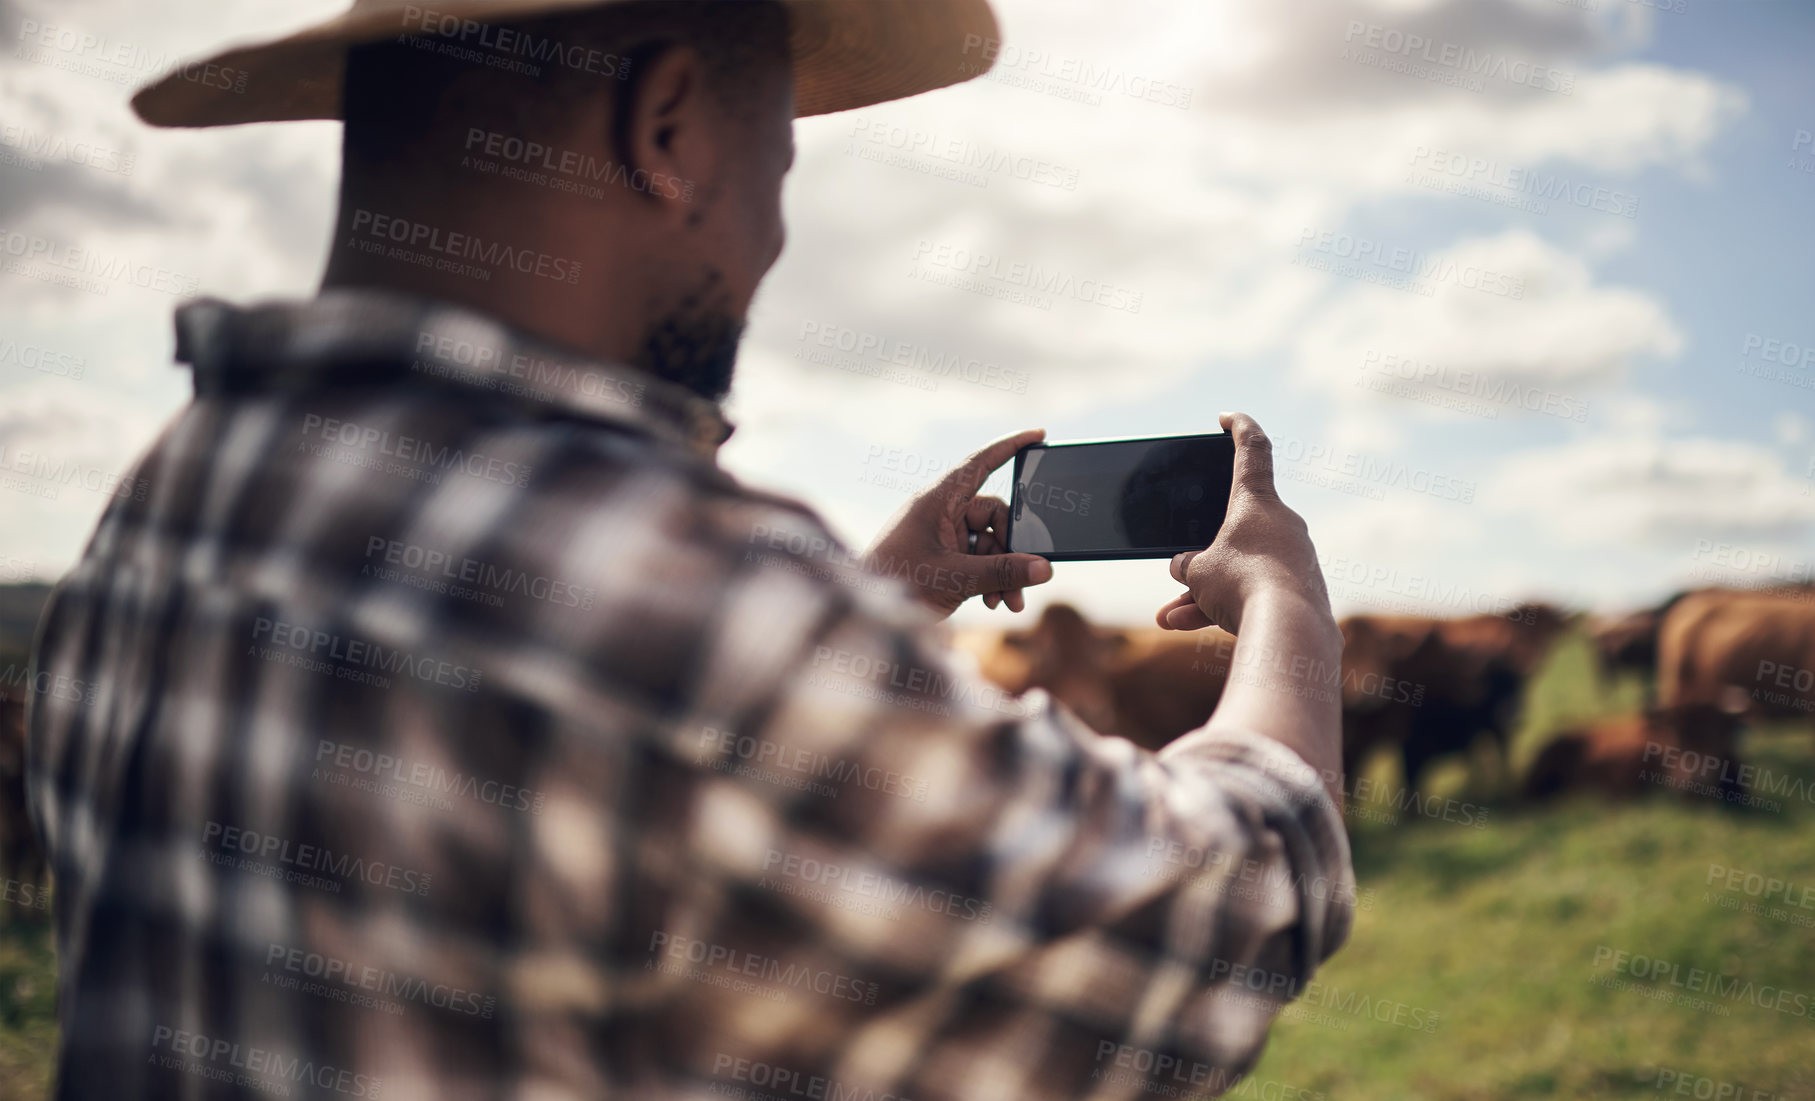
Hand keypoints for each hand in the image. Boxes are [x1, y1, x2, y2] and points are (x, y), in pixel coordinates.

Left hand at [865, 428, 1054, 618]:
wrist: (863, 615)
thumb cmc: (897, 585)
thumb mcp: (957, 578)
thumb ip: (1003, 572)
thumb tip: (1045, 570)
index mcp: (937, 501)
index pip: (980, 464)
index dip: (1010, 447)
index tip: (1038, 435)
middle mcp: (941, 513)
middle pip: (994, 515)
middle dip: (1012, 550)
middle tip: (1024, 582)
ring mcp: (941, 536)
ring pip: (989, 543)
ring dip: (1003, 572)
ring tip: (1007, 601)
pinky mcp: (942, 557)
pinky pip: (977, 559)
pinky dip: (989, 578)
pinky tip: (992, 601)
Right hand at [1154, 412, 1332, 634]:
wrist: (1290, 630)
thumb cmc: (1241, 585)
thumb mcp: (1198, 572)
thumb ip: (1188, 565)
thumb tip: (1185, 568)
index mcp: (1256, 502)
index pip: (1251, 449)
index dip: (1237, 428)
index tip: (1226, 418)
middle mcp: (1282, 524)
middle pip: (1235, 529)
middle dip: (1202, 555)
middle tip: (1179, 573)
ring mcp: (1294, 558)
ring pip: (1240, 569)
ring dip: (1205, 592)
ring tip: (1172, 616)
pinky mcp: (1300, 591)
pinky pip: (1254, 593)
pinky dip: (1224, 608)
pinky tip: (1189, 625)